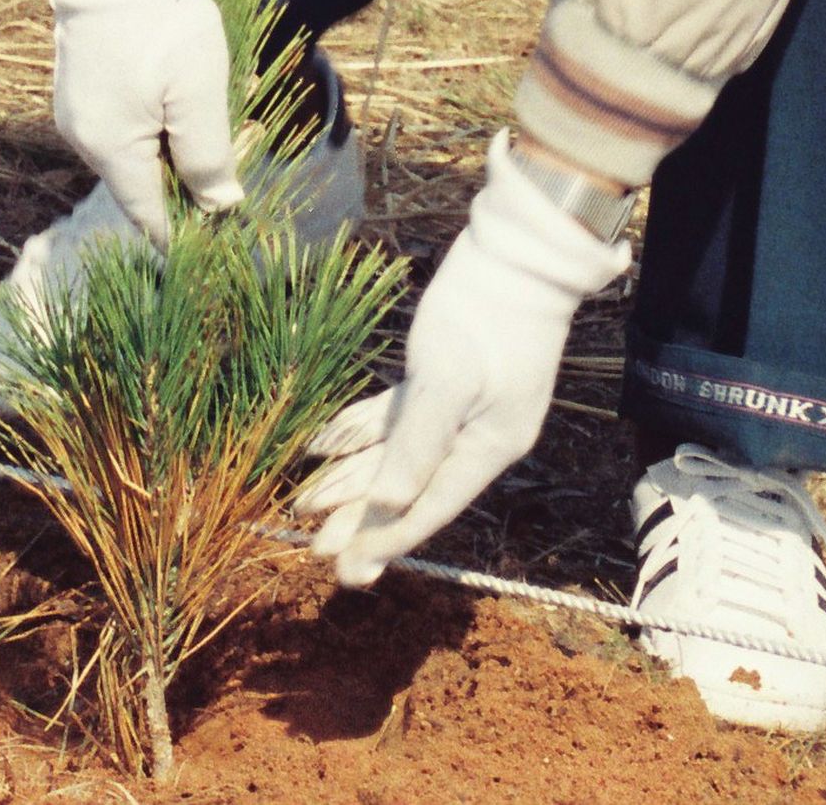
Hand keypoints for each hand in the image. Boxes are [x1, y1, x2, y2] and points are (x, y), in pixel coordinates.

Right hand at [25, 0, 240, 243]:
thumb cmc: (163, 23)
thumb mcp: (199, 93)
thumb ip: (209, 158)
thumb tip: (220, 209)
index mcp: (109, 150)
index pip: (150, 215)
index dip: (189, 228)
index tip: (226, 228)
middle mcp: (84, 139)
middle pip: (144, 182)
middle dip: (192, 173)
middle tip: (240, 144)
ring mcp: (78, 111)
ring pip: (137, 149)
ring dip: (179, 140)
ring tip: (220, 106)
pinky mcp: (82, 85)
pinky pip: (126, 121)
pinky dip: (161, 116)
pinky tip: (188, 88)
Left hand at [298, 137, 631, 584]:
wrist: (517, 254)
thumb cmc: (486, 314)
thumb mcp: (449, 380)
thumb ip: (418, 444)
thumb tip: (391, 506)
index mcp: (487, 447)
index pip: (428, 507)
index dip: (385, 540)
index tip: (349, 571)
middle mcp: (474, 435)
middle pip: (409, 487)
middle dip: (360, 519)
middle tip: (316, 553)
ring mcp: (461, 406)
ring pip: (396, 452)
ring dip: (353, 477)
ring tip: (308, 505)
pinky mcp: (444, 375)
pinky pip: (396, 416)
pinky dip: (362, 429)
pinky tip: (324, 443)